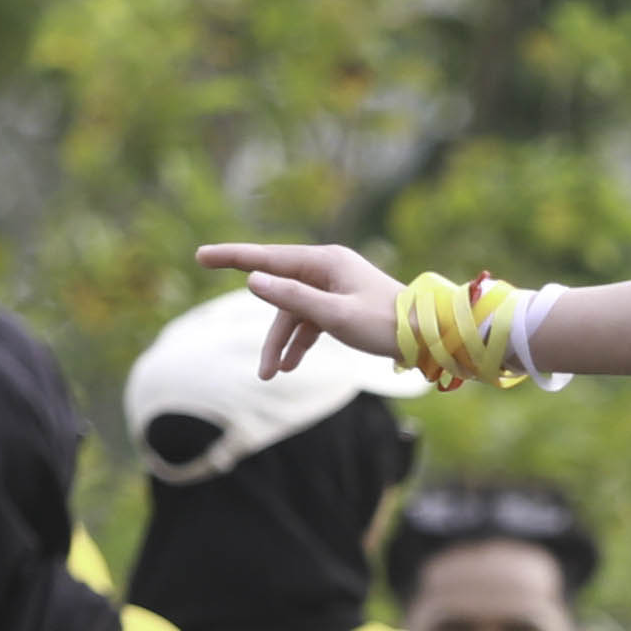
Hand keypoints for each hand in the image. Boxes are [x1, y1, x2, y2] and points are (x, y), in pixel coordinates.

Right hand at [192, 240, 405, 379]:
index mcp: (325, 261)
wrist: (429, 336)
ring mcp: (334, 287)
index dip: (233, 258)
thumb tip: (252, 280)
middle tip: (235, 338)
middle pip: (279, 292)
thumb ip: (293, 298)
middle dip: (265, 328)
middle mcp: (328, 269)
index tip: (201, 255)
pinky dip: (298, 341)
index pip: (268, 258)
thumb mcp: (335, 315)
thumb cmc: (385, 324)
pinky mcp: (342, 306)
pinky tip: (288, 366)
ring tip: (269, 375)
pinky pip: (310, 321)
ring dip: (280, 342)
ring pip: (294, 313)